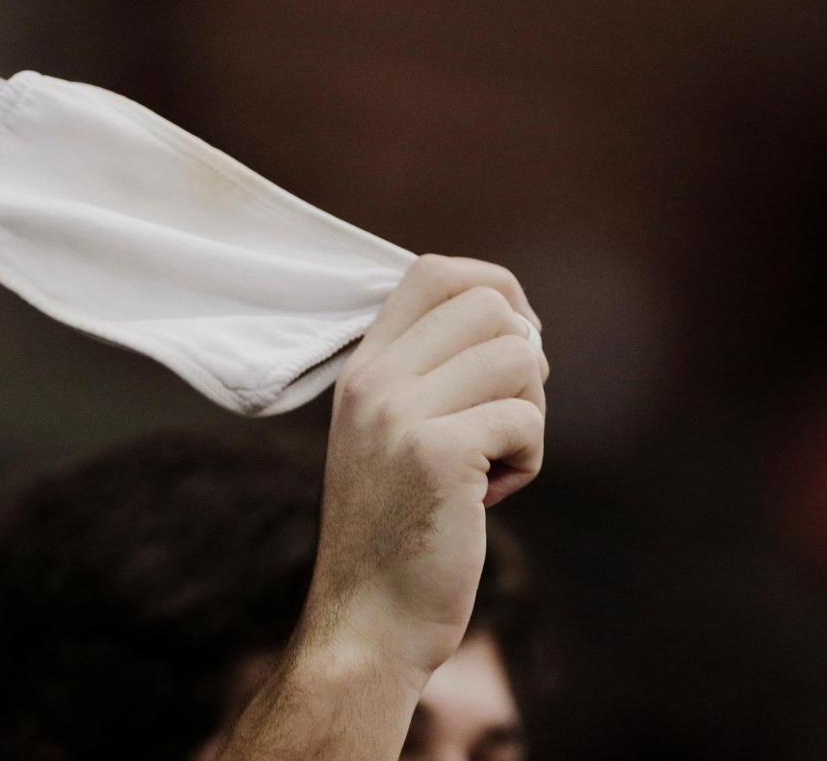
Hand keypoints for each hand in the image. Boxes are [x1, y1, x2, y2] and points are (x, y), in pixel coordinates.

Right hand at [302, 255, 547, 684]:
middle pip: (491, 307)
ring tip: (494, 464)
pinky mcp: (436, 454)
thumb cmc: (398, 530)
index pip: (434, 272)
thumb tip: (520, 326)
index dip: (496, 288)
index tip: (515, 341)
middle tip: (504, 421)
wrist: (369, 619)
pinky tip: (491, 497)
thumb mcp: (392, 435)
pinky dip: (528, 462)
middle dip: (525, 363)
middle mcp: (374, 379)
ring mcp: (399, 413)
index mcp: (363, 367)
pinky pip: (525, 422)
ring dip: (530, 415)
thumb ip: (430, 374)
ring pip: (520, 358)